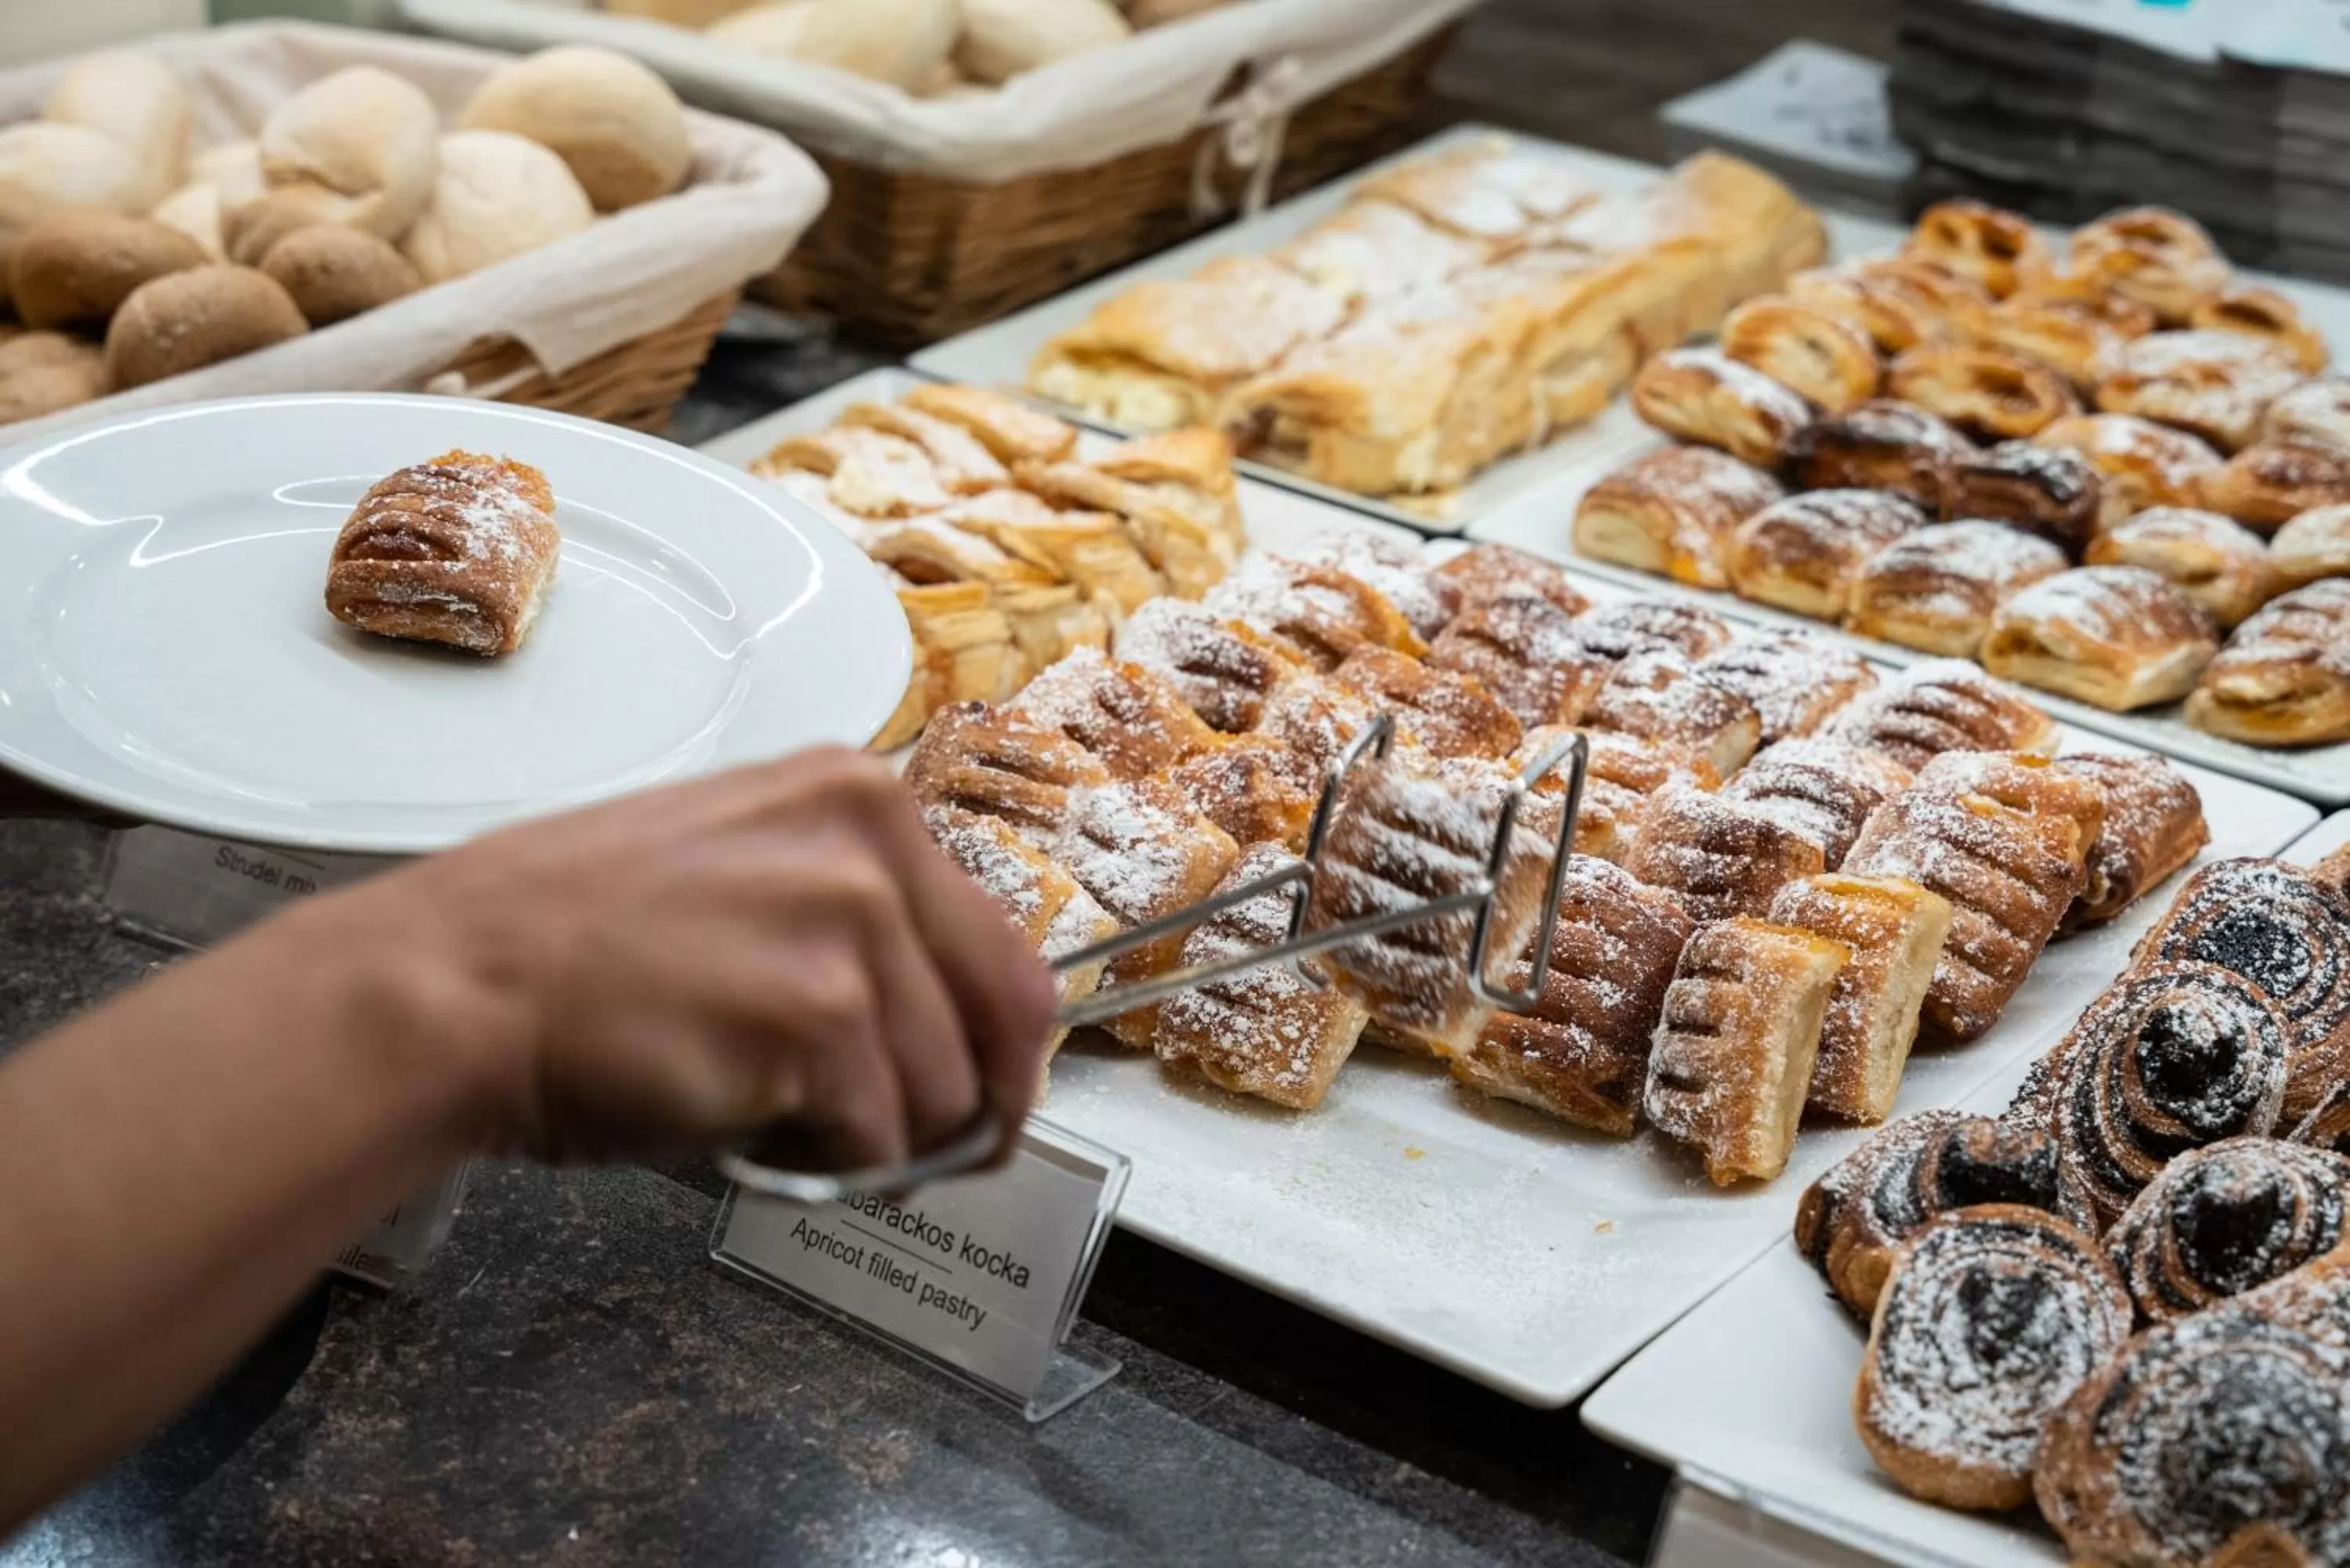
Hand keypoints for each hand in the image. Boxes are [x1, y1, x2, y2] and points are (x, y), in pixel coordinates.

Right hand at [338, 748, 1058, 1167]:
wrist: (453, 984)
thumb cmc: (566, 947)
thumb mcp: (738, 872)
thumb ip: (848, 918)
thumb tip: (938, 1024)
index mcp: (857, 795)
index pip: (1002, 944)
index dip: (1000, 1043)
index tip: (984, 1093)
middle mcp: (870, 841)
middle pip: (1006, 1019)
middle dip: (976, 1108)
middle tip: (932, 1158)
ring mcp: (850, 923)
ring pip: (945, 1093)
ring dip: (880, 1144)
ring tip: (789, 1132)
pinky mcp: (820, 1014)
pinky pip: (877, 1139)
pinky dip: (827, 1169)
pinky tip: (755, 1136)